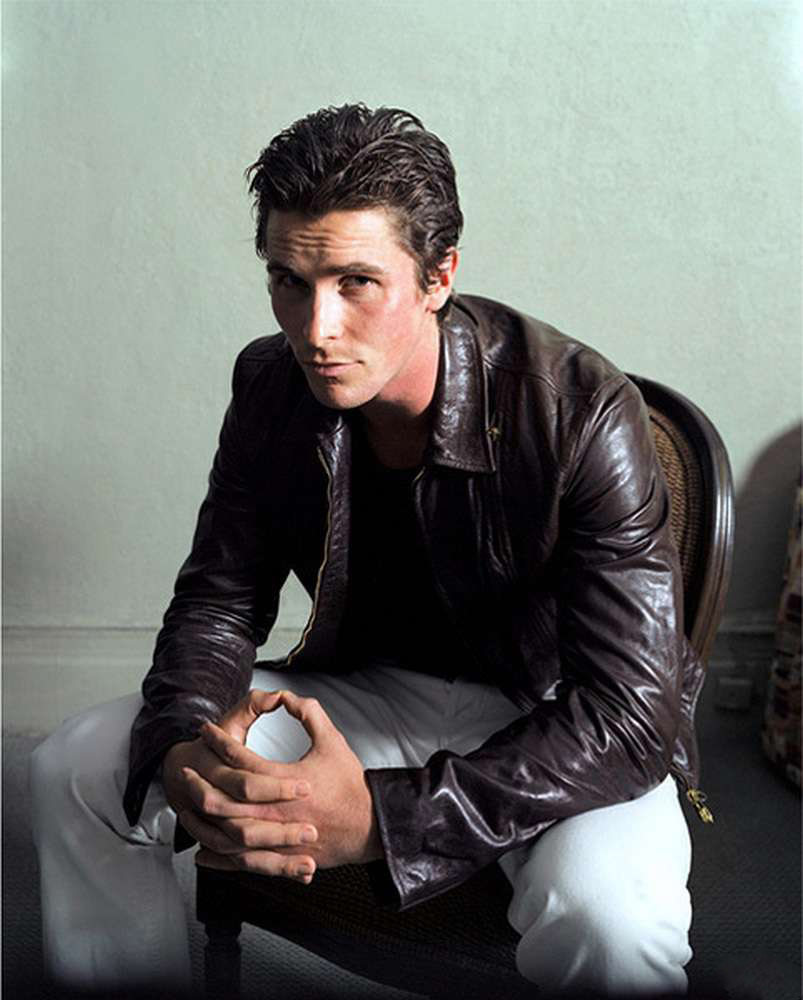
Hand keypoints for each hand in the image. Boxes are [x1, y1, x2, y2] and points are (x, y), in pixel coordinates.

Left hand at [187, 689, 383, 875]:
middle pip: (225, 800)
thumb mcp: (332, 741)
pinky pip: (240, 862)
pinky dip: (218, 856)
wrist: (370, 825)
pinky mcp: (279, 858)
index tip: (205, 729)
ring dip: (202, 819)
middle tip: (184, 770)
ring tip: (187, 805)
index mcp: (287, 781)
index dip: (219, 740)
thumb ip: (310, 713)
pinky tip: (202, 849)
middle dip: (200, 783)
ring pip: (227, 834)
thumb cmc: (349, 783)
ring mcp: (277, 839)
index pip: (241, 759)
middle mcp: (277, 813)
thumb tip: (287, 697)